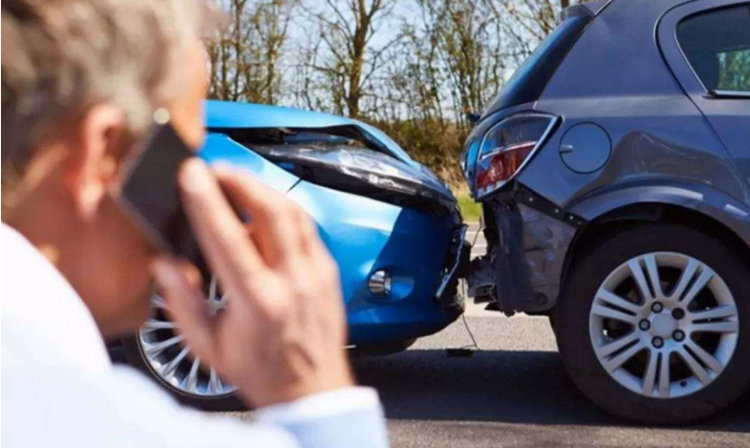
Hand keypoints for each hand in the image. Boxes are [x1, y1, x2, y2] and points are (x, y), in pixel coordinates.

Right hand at [150, 159, 352, 406]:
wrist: (313, 391)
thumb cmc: (261, 371)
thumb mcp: (209, 347)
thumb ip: (182, 303)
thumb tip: (163, 263)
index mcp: (259, 302)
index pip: (229, 237)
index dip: (207, 200)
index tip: (191, 174)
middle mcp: (293, 281)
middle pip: (271, 210)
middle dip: (240, 179)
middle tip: (215, 168)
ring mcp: (316, 273)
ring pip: (294, 212)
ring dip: (262, 188)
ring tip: (235, 181)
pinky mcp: (329, 269)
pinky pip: (306, 226)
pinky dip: (282, 209)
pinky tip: (263, 208)